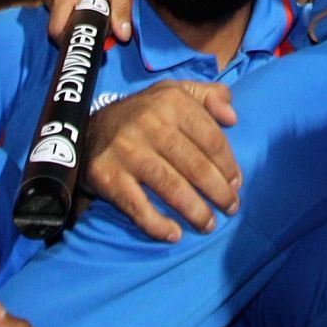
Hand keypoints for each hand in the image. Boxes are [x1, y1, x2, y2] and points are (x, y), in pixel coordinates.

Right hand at [46, 0, 132, 43]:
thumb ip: (121, 8)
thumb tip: (123, 36)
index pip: (57, 31)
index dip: (73, 39)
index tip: (93, 39)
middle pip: (61, 24)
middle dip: (80, 25)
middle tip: (102, 17)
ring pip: (60, 16)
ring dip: (77, 15)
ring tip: (96, 1)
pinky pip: (58, 6)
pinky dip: (73, 6)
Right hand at [80, 81, 239, 241]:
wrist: (89, 127)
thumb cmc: (145, 113)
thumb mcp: (175, 92)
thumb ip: (210, 95)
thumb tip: (232, 118)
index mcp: (172, 101)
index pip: (211, 138)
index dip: (228, 165)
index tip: (237, 184)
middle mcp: (150, 123)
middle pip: (195, 165)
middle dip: (218, 192)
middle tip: (230, 208)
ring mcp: (127, 150)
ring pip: (171, 187)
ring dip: (195, 211)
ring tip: (208, 224)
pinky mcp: (107, 175)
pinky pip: (137, 206)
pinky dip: (157, 224)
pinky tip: (174, 234)